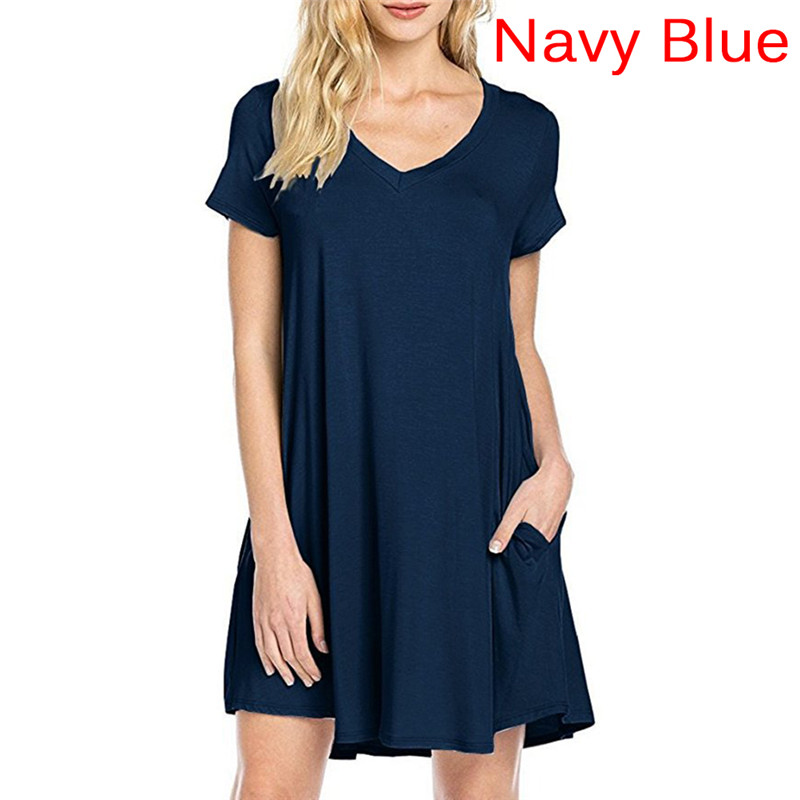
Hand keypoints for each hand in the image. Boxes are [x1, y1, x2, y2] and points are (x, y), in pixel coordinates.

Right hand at [251, 540, 328, 687]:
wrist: (275, 559)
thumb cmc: (298, 575)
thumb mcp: (314, 598)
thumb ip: (318, 626)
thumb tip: (323, 648)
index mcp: (294, 619)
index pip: (301, 654)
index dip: (309, 668)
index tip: (316, 677)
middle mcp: (277, 624)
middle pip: (288, 657)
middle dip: (299, 672)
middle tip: (307, 682)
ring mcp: (264, 622)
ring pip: (272, 654)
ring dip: (281, 670)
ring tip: (290, 680)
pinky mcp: (257, 618)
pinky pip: (259, 644)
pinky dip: (264, 659)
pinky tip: (270, 668)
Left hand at [488, 456, 573, 553]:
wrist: (558, 476)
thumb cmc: (536, 490)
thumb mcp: (515, 510)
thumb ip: (505, 530)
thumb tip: (494, 549)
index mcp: (537, 538)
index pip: (519, 554)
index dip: (508, 547)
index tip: (500, 538)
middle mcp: (547, 538)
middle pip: (526, 547)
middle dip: (515, 540)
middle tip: (509, 523)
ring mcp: (552, 531)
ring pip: (532, 538)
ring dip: (523, 532)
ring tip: (518, 518)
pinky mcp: (554, 523)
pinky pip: (539, 531)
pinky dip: (531, 526)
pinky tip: (528, 515)